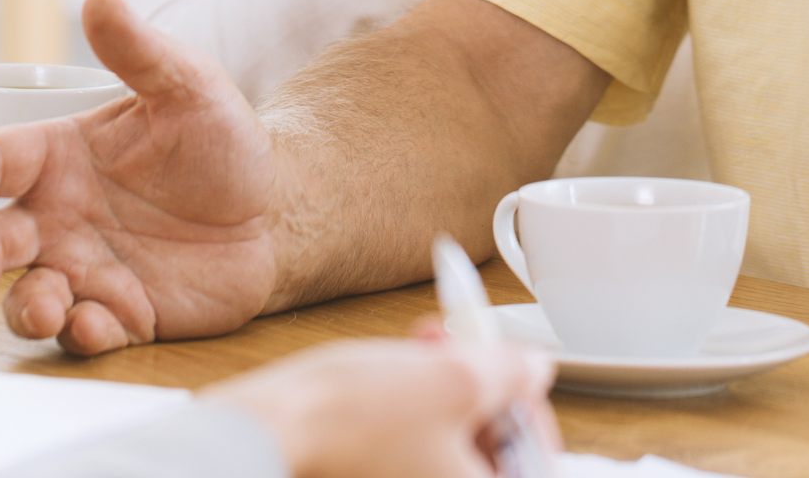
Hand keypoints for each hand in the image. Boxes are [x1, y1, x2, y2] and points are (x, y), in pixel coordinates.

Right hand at [0, 0, 278, 353]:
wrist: (274, 208)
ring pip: (27, 297)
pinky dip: (83, 334)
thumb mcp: (186, 85)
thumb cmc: (219, 141)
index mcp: (59, 156)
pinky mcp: (122, 315)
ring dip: (24, 307)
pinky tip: (100, 324)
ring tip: (46, 305)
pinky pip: (86, 333)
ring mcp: (86, 269)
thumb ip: (139, 51)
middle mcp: (58, 216)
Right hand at [207, 334, 557, 477]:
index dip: (529, 408)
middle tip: (468, 346)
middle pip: (493, 452)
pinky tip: (403, 365)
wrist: (273, 429)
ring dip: (448, 386)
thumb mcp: (453, 378)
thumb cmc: (351, 420)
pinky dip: (418, 403)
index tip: (515, 371)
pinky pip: (416, 445)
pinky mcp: (377, 476)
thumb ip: (510, 373)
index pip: (535, 463)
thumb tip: (532, 369)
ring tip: (427, 343)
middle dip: (484, 387)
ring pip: (452, 441)